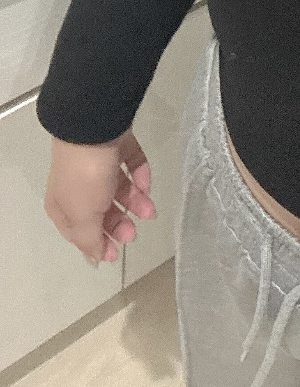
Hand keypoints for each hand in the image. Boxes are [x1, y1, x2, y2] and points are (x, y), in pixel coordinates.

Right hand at [43, 128, 156, 266]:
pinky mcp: (116, 145)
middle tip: (134, 231)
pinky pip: (130, 164)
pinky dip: (139, 176)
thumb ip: (89, 239)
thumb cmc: (85, 178)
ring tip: (150, 209)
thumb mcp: (83, 217)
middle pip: (100, 210)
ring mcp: (98, 163)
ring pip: (118, 188)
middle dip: (118, 223)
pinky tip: (146, 184)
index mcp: (63, 205)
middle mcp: (78, 185)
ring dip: (135, 201)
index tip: (115, 254)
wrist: (94, 128)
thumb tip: (95, 258)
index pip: (78, 231)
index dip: (96, 243)